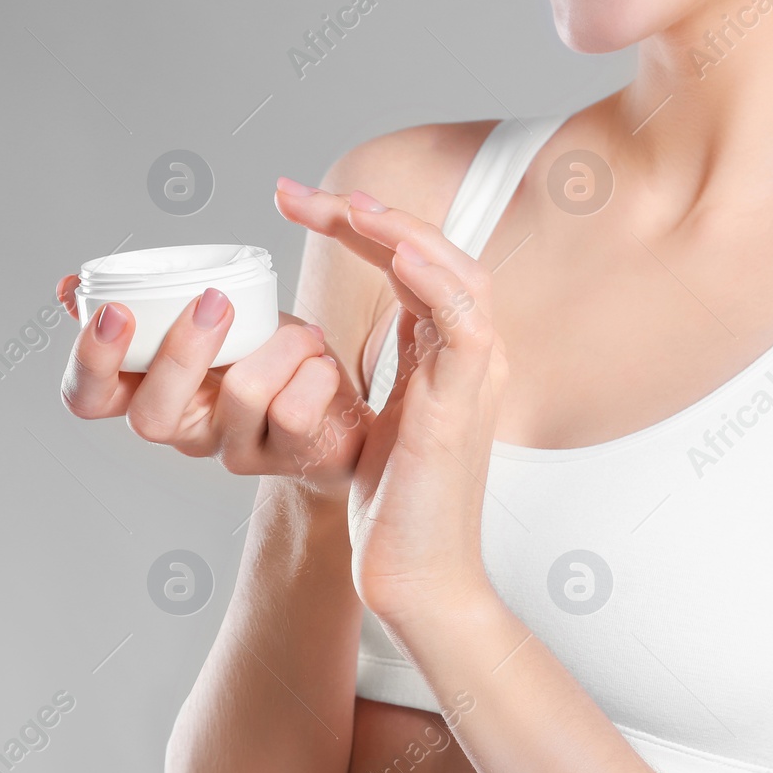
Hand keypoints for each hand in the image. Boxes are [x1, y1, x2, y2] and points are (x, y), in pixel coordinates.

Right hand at [53, 274, 372, 502]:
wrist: (339, 404)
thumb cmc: (262, 353)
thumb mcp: (203, 320)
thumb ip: (144, 305)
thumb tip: (65, 289)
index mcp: (147, 392)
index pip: (86, 398)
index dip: (90, 361)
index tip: (117, 310)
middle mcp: (182, 430)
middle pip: (151, 417)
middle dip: (181, 353)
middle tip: (215, 301)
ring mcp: (232, 451)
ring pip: (241, 397)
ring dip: (280, 344)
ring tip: (305, 331)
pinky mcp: (287, 458)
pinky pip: (295, 413)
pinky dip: (314, 371)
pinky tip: (321, 363)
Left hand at [276, 182, 501, 621]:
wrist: (418, 579)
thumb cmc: (396, 510)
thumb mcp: (383, 420)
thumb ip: (386, 372)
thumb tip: (345, 339)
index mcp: (448, 355)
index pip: (412, 265)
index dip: (360, 228)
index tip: (297, 204)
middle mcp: (472, 356)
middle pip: (434, 255)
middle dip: (369, 215)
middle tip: (297, 193)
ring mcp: (475, 378)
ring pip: (457, 275)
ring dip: (401, 233)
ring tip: (347, 207)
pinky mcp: (465, 405)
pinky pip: (465, 323)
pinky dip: (434, 281)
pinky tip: (394, 252)